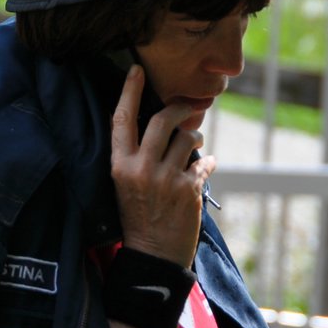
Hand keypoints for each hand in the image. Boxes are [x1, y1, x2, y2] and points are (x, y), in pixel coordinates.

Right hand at [110, 64, 213, 268]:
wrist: (153, 256)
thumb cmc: (138, 218)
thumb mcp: (126, 185)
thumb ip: (138, 155)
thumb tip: (162, 122)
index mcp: (120, 166)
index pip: (121, 119)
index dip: (129, 91)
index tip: (136, 70)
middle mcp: (141, 169)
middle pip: (162, 120)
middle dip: (179, 108)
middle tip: (187, 107)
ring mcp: (166, 179)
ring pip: (187, 138)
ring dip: (195, 136)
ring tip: (194, 143)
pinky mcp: (189, 190)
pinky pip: (203, 163)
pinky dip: (207, 162)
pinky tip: (206, 165)